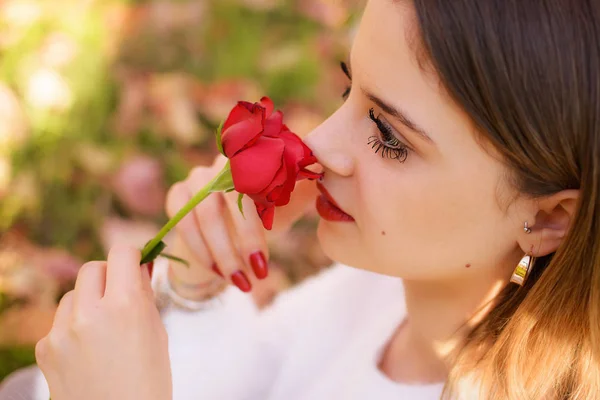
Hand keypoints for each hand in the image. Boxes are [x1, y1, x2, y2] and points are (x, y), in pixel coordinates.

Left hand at [35, 245, 171, 399]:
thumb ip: (144, 297)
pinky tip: (87, 350)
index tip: (137, 261)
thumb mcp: (157, 335)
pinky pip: (59, 322)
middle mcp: (89, 313)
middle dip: (109, 275)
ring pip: (73, 295)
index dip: (132, 254)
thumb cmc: (148, 385)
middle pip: (92, 268)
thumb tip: (140, 266)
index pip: (121, 253)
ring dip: (88, 301)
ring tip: (104, 329)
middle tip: (121, 293)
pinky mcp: (45, 349)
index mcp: (125, 307)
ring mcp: (61, 332)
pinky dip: (73, 327)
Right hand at [165, 154, 318, 295]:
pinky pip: (183, 222)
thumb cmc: (265, 216)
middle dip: (243, 241)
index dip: (260, 219)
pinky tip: (219, 273)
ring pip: (203, 215)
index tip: (268, 256)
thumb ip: (306, 187)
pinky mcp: (176, 195)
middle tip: (259, 274)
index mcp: (252, 161)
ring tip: (241, 283)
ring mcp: (195, 178)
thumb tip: (337, 170)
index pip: (255, 182)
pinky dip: (201, 251)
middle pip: (228, 200)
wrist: (226, 233)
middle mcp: (221, 164)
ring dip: (222, 253)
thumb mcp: (287, 204)